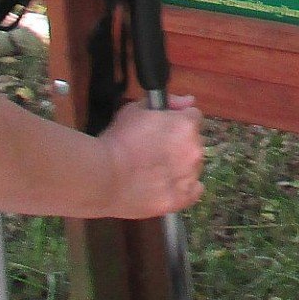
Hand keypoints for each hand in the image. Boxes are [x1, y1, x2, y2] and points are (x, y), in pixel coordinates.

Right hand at [95, 96, 205, 217]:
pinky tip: (168, 186)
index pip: (193, 117)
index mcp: (186, 125)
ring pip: (193, 167)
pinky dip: (185, 188)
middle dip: (180, 144)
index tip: (164, 129)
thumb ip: (168, 102)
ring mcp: (190, 175)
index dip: (178, 121)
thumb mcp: (136, 110)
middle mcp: (194, 149)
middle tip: (155, 151)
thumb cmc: (118, 140)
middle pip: (194, 142)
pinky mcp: (182, 199)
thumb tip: (189, 101)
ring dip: (181, 166)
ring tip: (155, 172)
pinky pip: (194, 191)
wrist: (104, 176)